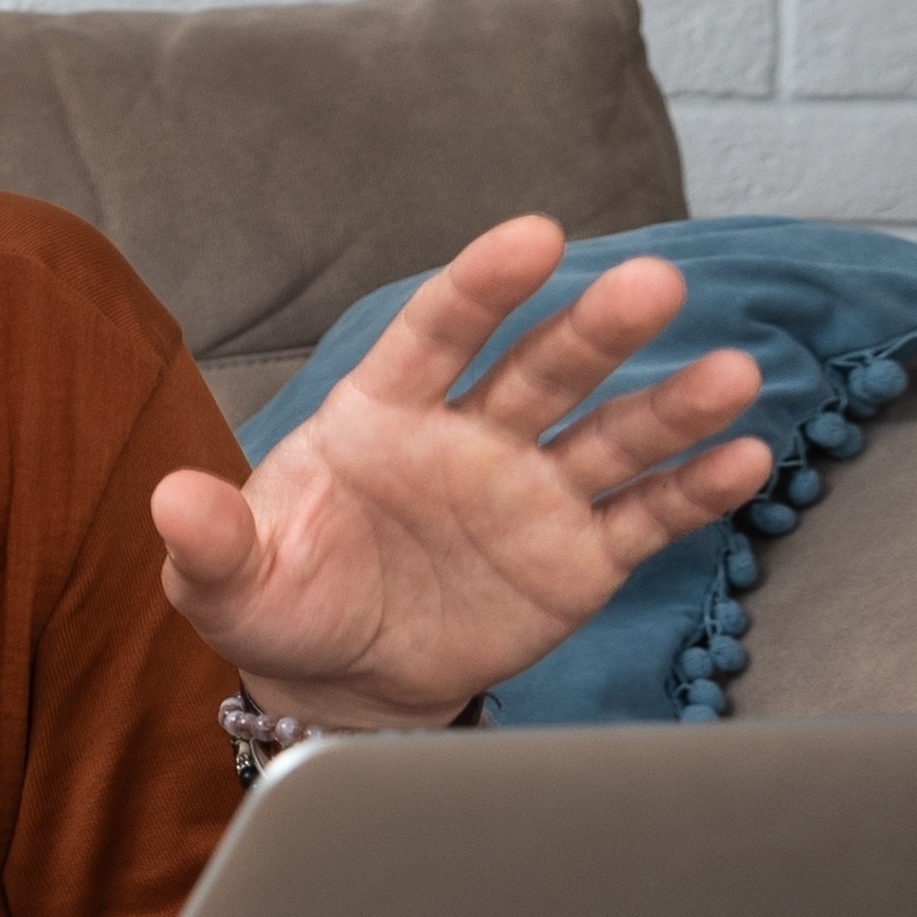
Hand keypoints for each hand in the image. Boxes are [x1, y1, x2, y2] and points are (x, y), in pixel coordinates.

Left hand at [152, 216, 772, 729]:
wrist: (341, 681)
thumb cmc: (283, 600)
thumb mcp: (231, 581)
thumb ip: (212, 541)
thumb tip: (170, 501)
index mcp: (384, 413)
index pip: (437, 332)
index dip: (483, 284)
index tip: (534, 235)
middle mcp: (471, 434)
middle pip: (542, 367)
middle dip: (596, 326)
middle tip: (654, 283)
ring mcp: (531, 491)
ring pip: (610, 433)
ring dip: (672, 403)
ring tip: (733, 373)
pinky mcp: (577, 557)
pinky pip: (643, 516)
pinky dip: (694, 489)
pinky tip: (747, 456)